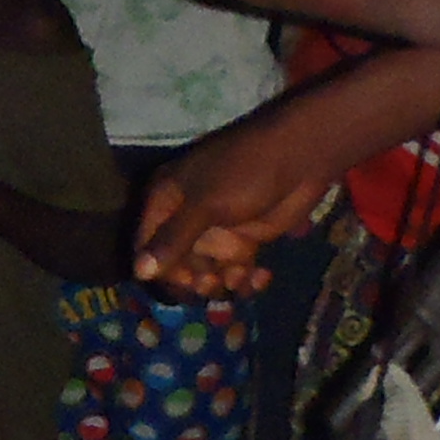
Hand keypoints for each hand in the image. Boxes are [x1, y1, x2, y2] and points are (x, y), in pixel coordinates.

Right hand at [136, 112, 331, 294]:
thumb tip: (139, 273)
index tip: (178, 283)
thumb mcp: (204, 204)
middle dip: (193, 278)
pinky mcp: (244, 239)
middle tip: (213, 280)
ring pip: (206, 271)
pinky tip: (262, 276)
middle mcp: (185, 217)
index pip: (145, 245)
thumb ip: (172, 240)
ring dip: (222, 282)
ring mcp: (216, 230)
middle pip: (175, 265)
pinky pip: (234, 270)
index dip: (157, 269)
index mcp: (165, 201)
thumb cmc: (244, 173)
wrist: (300, 156)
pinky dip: (246, 279)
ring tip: (239, 276)